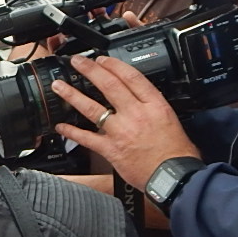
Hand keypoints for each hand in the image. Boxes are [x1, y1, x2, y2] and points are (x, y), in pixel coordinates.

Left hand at [49, 54, 200, 188]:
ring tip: (60, 86)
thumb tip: (141, 100)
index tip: (102, 59)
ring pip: (92, 108)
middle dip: (90, 70)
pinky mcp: (111, 149)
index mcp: (154, 105)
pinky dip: (72, 132)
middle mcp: (136, 114)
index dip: (114, 65)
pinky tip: (61, 126)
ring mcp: (121, 131)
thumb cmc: (177, 153)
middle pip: (109, 86)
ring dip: (73, 95)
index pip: (131, 77)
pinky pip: (86, 138)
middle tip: (77, 62)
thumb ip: (153, 108)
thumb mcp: (171, 119)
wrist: (174, 177)